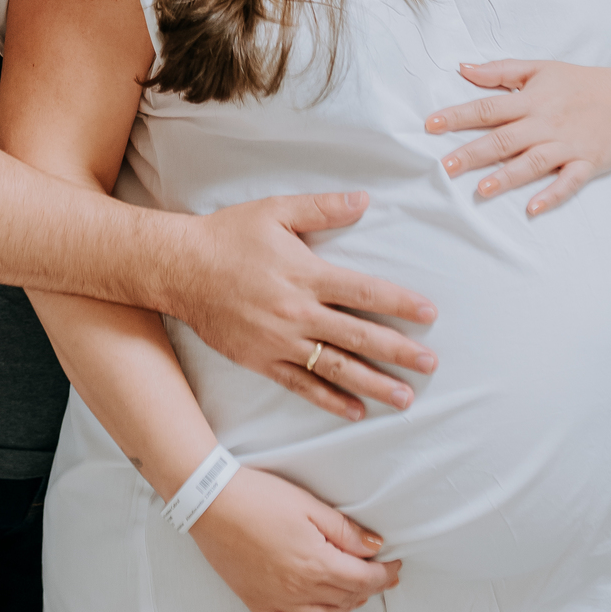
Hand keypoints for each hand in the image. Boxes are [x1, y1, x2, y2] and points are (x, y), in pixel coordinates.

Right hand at [176, 192, 438, 423]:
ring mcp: (279, 340)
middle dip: (398, 351)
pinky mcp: (260, 360)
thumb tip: (364, 200)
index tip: (429, 315)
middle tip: (430, 365)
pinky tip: (355, 411)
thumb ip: (322, 208)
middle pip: (358, 336)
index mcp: (305, 273)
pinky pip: (301, 385)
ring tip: (404, 397)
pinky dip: (330, 400)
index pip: (364, 292)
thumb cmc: (229, 234)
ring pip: (335, 367)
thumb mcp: (276, 210)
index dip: (400, 304)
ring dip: (373, 383)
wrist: (180, 268)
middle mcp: (296, 311)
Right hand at [190, 466, 399, 611]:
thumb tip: (375, 547)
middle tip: (381, 575)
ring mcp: (276, 600)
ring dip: (344, 606)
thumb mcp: (309, 505)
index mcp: (317, 565)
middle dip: (369, 588)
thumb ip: (344, 530)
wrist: (211, 502)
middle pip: (347, 598)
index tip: (396, 566)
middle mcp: (299, 590)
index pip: (364, 580)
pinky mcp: (254, 602)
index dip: (385, 575)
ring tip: (354, 592)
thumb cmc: (261, 497)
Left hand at [426, 58, 610, 215]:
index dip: (458, 115)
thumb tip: (462, 67)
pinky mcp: (588, 163)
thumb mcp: (540, 68)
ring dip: (507, 177)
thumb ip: (500, 70)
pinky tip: (533, 208)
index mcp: (531, 100)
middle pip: (504, 139)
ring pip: (533, 163)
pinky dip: (552, 195)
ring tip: (482, 189)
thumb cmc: (581, 83)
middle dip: (474, 153)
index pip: (488, 107)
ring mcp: (568, 146)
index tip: (430, 124)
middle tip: (445, 167)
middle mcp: (546, 123)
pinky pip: (569, 182)